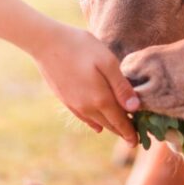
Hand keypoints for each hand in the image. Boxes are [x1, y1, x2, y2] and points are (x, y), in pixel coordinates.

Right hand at [29, 21, 139, 145]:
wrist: (46, 42)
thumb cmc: (81, 47)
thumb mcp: (107, 61)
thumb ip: (121, 86)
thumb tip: (134, 108)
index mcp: (100, 98)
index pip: (120, 121)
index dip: (130, 132)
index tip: (137, 142)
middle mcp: (86, 106)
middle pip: (109, 124)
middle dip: (122, 131)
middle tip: (133, 138)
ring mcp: (73, 104)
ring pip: (96, 121)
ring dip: (109, 126)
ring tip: (120, 130)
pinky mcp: (64, 99)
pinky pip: (82, 117)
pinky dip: (93, 123)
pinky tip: (97, 126)